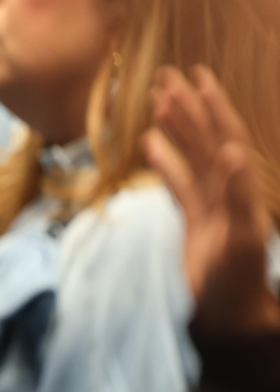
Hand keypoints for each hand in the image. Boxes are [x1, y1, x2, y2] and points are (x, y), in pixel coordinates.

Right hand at [143, 66, 278, 336]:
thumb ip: (238, 194)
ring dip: (175, 128)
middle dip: (188, 107)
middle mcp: (228, 189)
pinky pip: (179, 182)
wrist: (230, 314)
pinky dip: (165, 161)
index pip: (226, 137)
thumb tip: (234, 151)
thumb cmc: (237, 280)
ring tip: (157, 101)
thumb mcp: (242, 238)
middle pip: (206, 139)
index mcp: (242, 188)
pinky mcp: (195, 219)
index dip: (213, 107)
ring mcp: (211, 203)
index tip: (197, 77)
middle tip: (166, 77)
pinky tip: (150, 144)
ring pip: (191, 155)